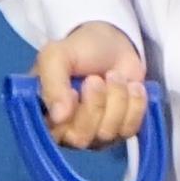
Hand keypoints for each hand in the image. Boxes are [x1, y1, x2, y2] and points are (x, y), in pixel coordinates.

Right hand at [34, 23, 147, 147]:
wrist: (113, 42)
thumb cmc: (78, 51)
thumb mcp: (56, 56)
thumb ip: (52, 83)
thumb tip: (59, 117)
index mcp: (45, 115)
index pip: (51, 135)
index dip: (67, 117)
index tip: (74, 91)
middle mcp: (67, 132)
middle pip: (81, 138)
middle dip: (94, 104)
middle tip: (95, 78)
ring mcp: (95, 135)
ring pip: (107, 133)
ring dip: (115, 98)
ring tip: (113, 75)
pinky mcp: (121, 131)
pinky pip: (130, 129)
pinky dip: (134, 103)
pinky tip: (131, 86)